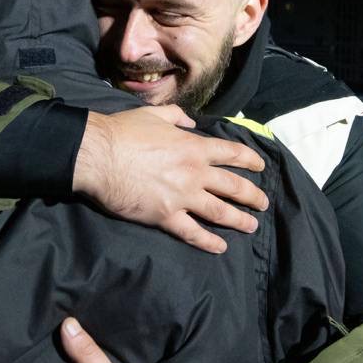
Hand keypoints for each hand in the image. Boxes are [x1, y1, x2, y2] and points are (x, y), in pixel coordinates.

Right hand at [71, 105, 268, 253]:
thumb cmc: (123, 132)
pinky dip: (208, 241)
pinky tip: (220, 247)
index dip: (250, 160)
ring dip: (239, 219)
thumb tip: (190, 124)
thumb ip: (177, 118)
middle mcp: (194, 172)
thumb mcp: (154, 115)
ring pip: (220, 211)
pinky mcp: (165, 216)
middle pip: (233, 185)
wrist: (99, 156)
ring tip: (251, 226)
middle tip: (263, 203)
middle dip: (252, 195)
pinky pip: (193, 232)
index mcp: (193, 147)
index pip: (231, 153)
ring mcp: (182, 196)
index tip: (260, 166)